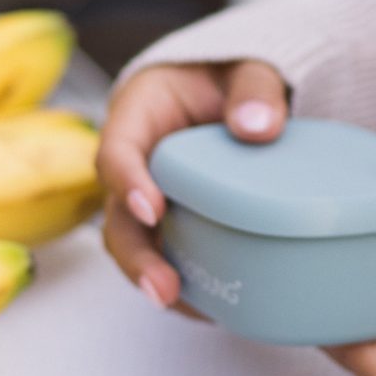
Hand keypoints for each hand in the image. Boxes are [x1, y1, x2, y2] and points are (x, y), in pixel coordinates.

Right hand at [100, 59, 288, 309]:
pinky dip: (181, 280)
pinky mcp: (168, 220)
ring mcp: (146, 194)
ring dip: (150, 276)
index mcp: (137, 115)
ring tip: (182, 307)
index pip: (117, 151)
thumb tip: (259, 127)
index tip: (153, 210)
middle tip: (163, 288)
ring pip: (133, 241)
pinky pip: (164, 252)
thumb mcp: (247, 67)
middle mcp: (132, 161)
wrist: (234, 89)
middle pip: (116, 213)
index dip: (128, 183)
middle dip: (136, 255)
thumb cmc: (232, 75)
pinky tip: (208, 307)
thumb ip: (255, 90)